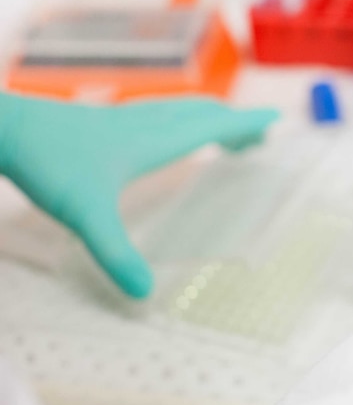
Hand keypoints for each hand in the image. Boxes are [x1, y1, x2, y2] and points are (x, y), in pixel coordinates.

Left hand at [0, 95, 278, 297]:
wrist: (7, 127)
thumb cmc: (48, 164)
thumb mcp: (85, 215)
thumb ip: (115, 253)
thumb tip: (143, 294)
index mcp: (154, 140)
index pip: (211, 127)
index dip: (244, 124)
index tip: (274, 119)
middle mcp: (146, 123)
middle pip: (202, 115)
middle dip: (234, 122)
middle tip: (258, 134)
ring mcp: (125, 118)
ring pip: (180, 111)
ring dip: (209, 118)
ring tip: (224, 130)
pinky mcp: (107, 120)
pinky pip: (159, 114)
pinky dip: (181, 119)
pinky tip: (167, 133)